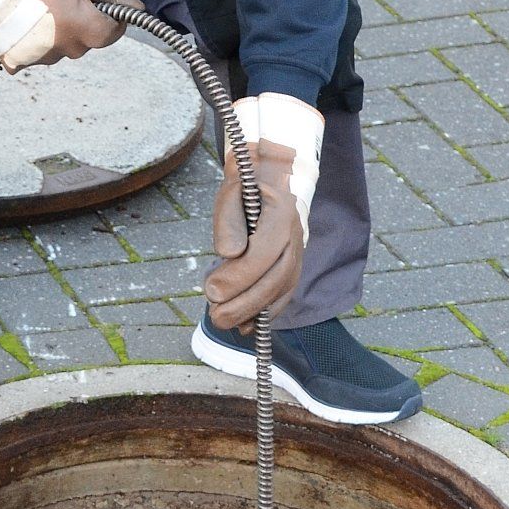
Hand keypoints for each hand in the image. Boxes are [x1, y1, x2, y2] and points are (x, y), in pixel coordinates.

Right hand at [4, 0, 144, 69]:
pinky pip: (38, 52)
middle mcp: (70, 52)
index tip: (98, 1)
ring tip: (41, 9)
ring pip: (63, 46)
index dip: (110, 14)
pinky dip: (36, 40)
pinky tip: (26, 24)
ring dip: (59, 31)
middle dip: (83, 21)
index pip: (114, 31)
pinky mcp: (23, 62)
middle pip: (87, 39)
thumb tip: (137, 7)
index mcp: (88, 32)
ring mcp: (46, 60)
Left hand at [205, 142, 304, 329]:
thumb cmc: (246, 188)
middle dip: (245, 303)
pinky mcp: (292, 271)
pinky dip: (264, 316)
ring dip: (252, 313)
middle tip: (215, 316)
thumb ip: (228, 220)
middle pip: (276, 279)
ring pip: (281, 293)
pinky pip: (283, 298)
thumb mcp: (232, 191)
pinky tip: (243, 327)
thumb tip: (228, 254)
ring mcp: (298, 256)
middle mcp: (296, 238)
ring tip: (223, 321)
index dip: (239, 276)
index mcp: (282, 214)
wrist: (272, 182)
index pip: (264, 253)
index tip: (211, 290)